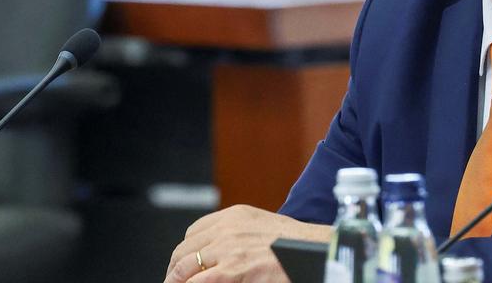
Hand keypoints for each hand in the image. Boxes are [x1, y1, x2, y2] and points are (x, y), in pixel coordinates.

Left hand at [164, 205, 332, 282]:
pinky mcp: (232, 271)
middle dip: (177, 269)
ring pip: (184, 267)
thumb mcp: (264, 227)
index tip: (184, 265)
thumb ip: (241, 234)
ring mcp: (228, 249)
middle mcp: (227, 229)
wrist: (315, 251)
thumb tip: (221, 252)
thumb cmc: (296, 245)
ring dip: (176, 281)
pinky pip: (197, 282)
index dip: (186, 252)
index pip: (194, 232)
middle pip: (185, 250)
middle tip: (175, 282)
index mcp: (235, 215)